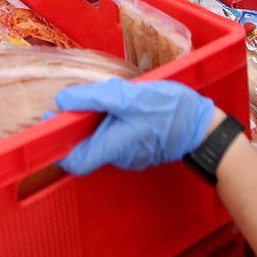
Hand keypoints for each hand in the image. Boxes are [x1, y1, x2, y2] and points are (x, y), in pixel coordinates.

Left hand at [56, 79, 214, 174]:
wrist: (202, 127)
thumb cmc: (168, 109)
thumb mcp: (129, 96)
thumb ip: (94, 98)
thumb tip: (63, 101)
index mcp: (112, 147)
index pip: (73, 160)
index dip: (58, 144)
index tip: (53, 121)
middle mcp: (118, 158)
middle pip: (87, 146)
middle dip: (83, 123)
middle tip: (92, 98)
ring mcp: (131, 157)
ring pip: (104, 141)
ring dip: (103, 121)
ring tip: (119, 100)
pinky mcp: (141, 152)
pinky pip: (119, 140)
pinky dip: (118, 125)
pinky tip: (131, 109)